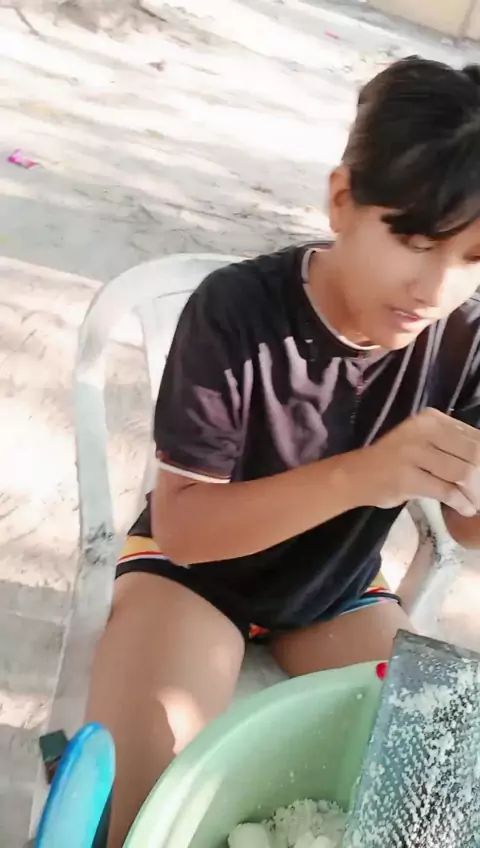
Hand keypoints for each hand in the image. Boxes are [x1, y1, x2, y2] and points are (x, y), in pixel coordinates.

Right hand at [357, 408, 479, 516]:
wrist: (356, 475)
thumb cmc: (393, 459)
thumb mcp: (422, 441)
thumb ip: (451, 444)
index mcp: (431, 419)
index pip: (474, 436)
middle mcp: (423, 430)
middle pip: (472, 453)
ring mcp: (414, 453)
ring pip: (462, 472)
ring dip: (475, 492)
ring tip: (476, 502)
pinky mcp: (409, 478)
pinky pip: (446, 491)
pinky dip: (461, 503)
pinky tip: (466, 509)